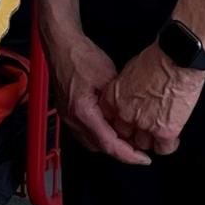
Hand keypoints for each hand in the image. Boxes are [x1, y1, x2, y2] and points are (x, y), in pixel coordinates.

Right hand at [45, 28, 151, 165]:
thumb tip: (132, 114)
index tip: (144, 159)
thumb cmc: (79, 56)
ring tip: (128, 139)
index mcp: (83, 112)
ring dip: (109, 144)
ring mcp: (68, 117)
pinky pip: (85, 132)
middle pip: (99, 147)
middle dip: (121, 152)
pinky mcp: (68, 112)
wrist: (61, 45)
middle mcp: (73, 119)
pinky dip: (100, 135)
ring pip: (91, 142)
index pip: (109, 144)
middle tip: (141, 149)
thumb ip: (119, 100)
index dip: (129, 155)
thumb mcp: (108, 76)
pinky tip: (112, 127)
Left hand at [99, 43, 204, 157]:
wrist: (178, 57)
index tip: (128, 124)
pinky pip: (164, 149)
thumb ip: (125, 90)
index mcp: (113, 99)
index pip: (109, 122)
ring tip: (161, 130)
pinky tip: (172, 137)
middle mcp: (125, 114)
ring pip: (144, 144)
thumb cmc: (158, 57)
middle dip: (135, 133)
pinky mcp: (165, 131)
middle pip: (125, 136)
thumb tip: (130, 97)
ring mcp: (144, 124)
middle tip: (146, 127)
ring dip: (152, 139)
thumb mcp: (129, 71)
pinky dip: (169, 145)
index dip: (121, 123)